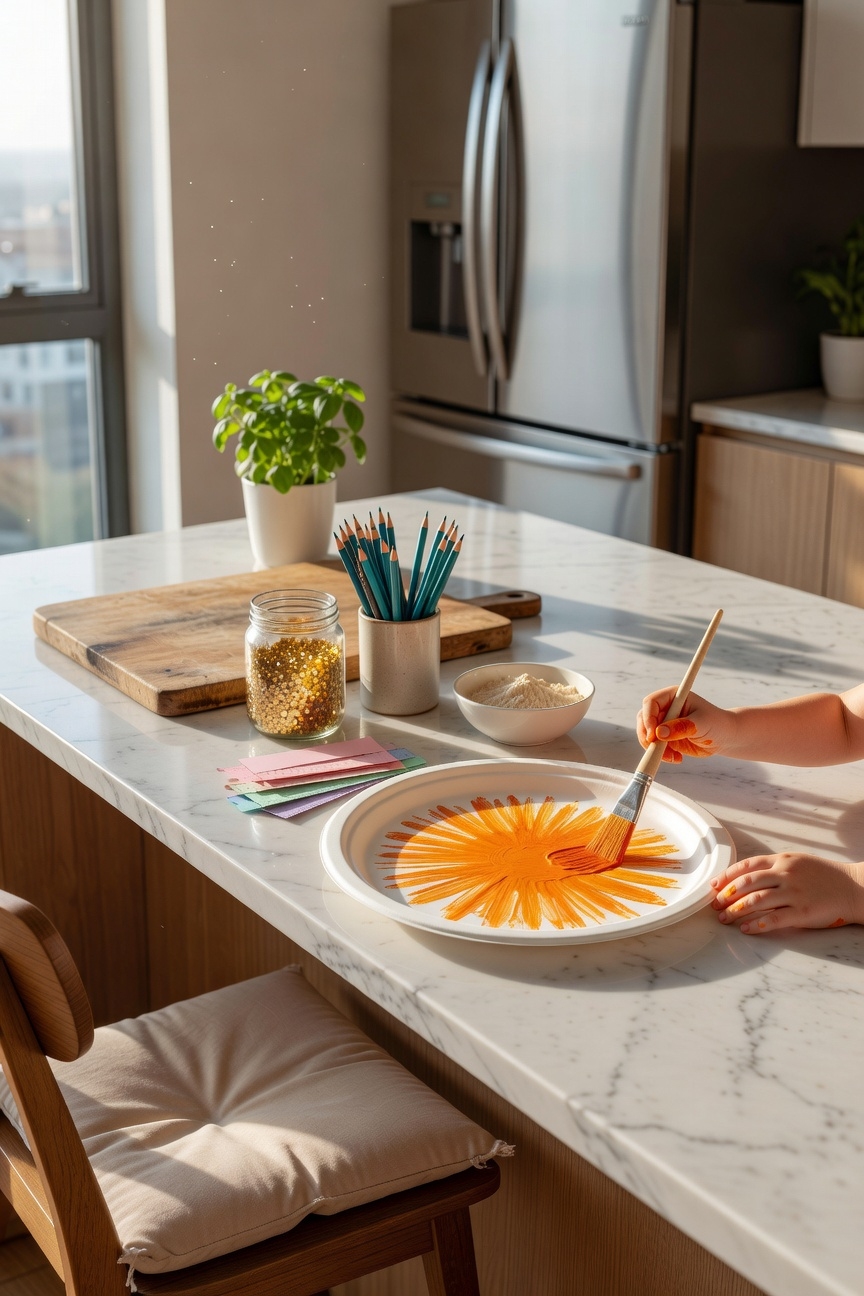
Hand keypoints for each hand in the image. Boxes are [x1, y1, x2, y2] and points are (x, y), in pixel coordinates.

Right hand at [636, 688, 735, 763]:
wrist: (724, 737)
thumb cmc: (716, 723)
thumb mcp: (701, 723)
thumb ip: (681, 727)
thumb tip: (659, 733)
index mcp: (673, 697)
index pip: (651, 703)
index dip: (648, 718)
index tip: (653, 734)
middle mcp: (665, 708)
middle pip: (643, 719)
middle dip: (647, 735)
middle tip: (656, 748)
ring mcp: (664, 723)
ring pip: (646, 734)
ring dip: (654, 748)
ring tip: (672, 756)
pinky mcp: (665, 738)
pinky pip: (654, 746)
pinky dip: (661, 754)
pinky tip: (677, 758)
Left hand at [710, 853, 863, 932]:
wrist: (854, 887)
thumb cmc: (825, 876)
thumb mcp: (799, 862)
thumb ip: (775, 867)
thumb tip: (747, 876)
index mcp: (783, 860)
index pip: (746, 866)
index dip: (727, 877)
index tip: (714, 886)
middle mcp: (785, 874)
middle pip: (746, 884)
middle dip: (726, 895)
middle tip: (715, 906)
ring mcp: (794, 893)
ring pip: (756, 901)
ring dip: (736, 911)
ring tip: (725, 919)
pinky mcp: (802, 911)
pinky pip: (774, 919)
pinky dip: (757, 925)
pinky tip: (746, 929)